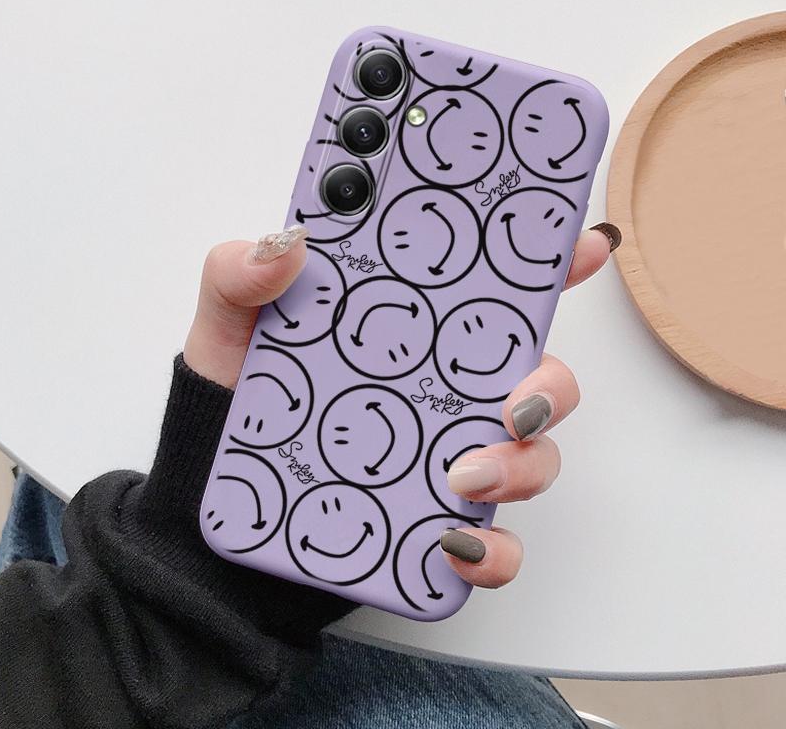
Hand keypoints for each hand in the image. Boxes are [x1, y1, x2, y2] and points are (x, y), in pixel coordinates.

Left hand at [184, 222, 619, 590]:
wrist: (214, 505)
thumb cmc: (235, 407)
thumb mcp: (228, 329)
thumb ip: (241, 275)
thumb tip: (284, 245)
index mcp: (414, 334)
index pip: (493, 292)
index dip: (548, 265)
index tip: (582, 245)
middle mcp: (445, 393)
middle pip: (537, 380)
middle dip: (549, 389)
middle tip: (514, 403)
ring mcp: (447, 458)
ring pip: (531, 459)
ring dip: (521, 468)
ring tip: (463, 478)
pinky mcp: (436, 524)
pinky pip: (495, 544)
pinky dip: (492, 550)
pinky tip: (453, 545)